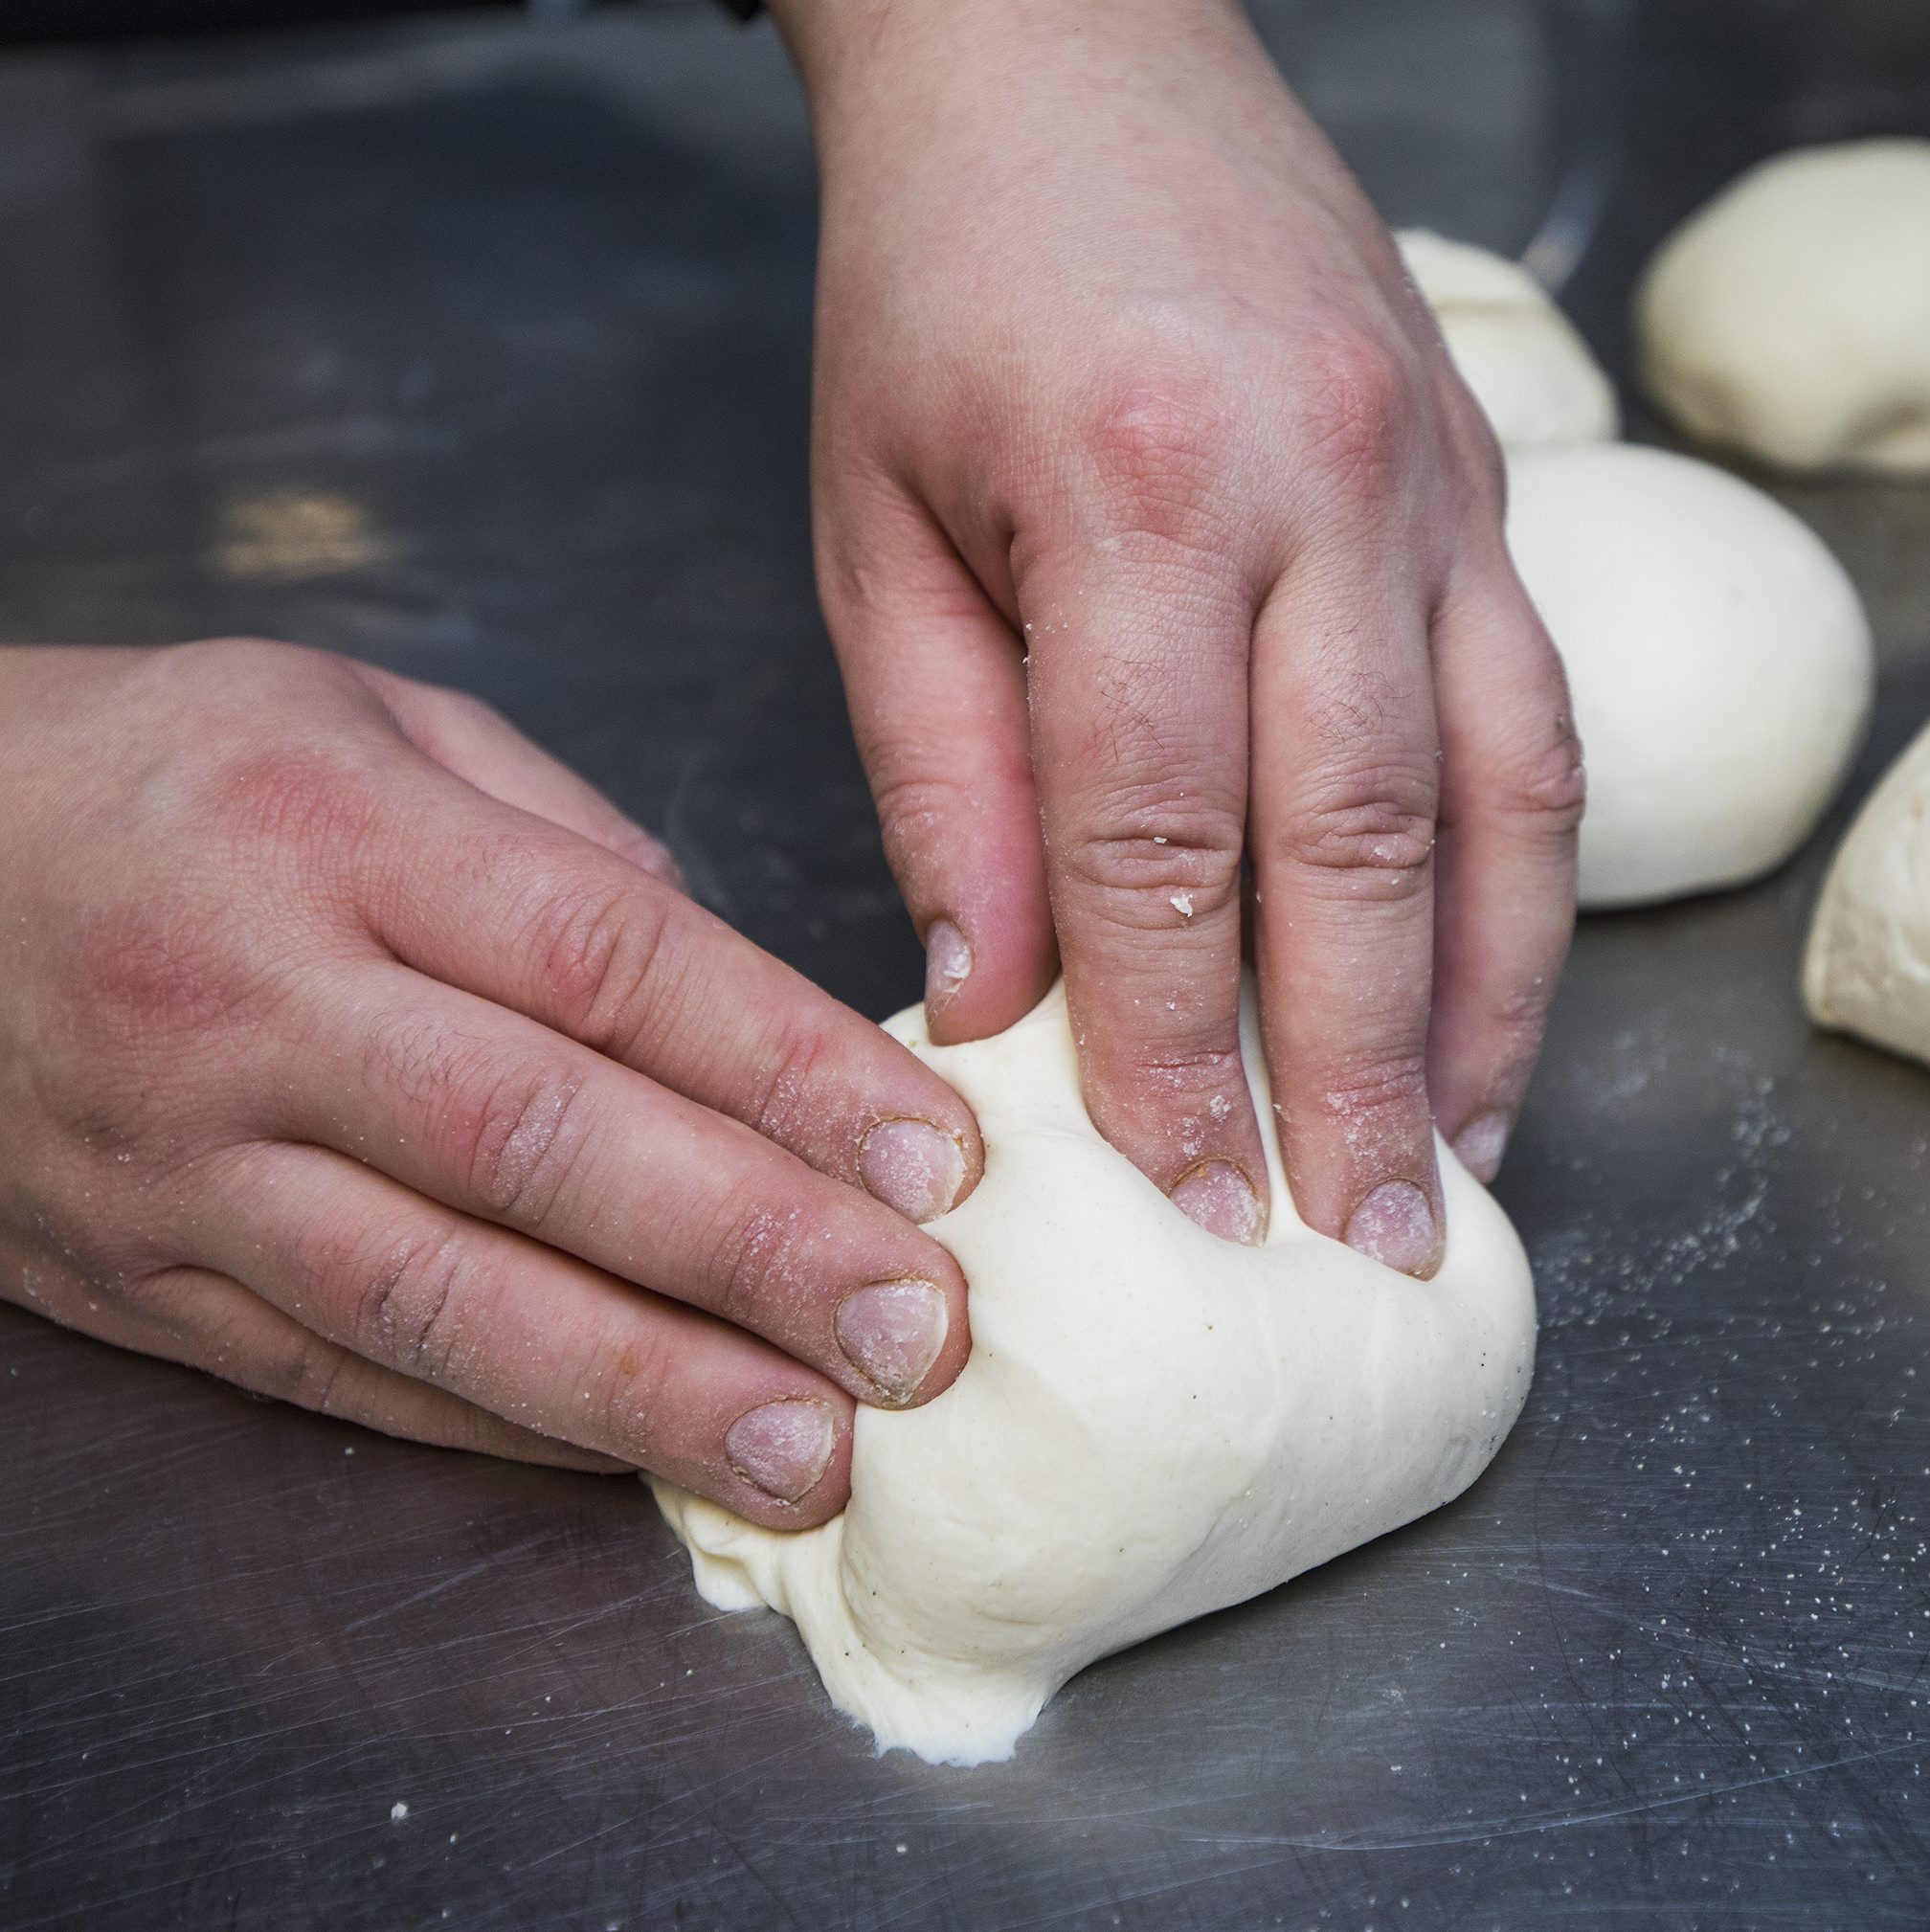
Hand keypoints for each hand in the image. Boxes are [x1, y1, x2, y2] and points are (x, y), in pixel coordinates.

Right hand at [0, 640, 984, 1527]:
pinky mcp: (142, 1285)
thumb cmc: (171, 773)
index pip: (612, 963)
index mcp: (339, 835)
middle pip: (542, 1147)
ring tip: (815, 1455)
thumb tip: (754, 1001)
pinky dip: (508, 1428)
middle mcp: (258, 1006)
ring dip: (647, 1390)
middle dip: (754, 1253)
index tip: (939, 1159)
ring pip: (441, 1299)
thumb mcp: (372, 720)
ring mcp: (188, 1166)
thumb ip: (569, 851)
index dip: (790, 1071)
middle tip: (919, 1333)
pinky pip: (348, 1374)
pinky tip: (643, 1461)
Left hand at [776, 0, 1584, 1272]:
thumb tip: (996, 1010)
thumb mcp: (873, 522)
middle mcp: (1329, 491)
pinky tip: (1501, 1000)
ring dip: (1493, 1007)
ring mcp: (1442, 488)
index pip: (1168, 836)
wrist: (1078, 50)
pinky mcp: (1498, 493)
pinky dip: (1532, 885)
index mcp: (1143, 491)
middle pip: (1366, 844)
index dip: (1176, 1040)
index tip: (1177, 1196)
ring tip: (1464, 1168)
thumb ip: (941, 773)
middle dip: (1363, 1074)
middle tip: (1359, 1248)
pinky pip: (1543, 717)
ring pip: (1505, 796)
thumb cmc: (945, 283)